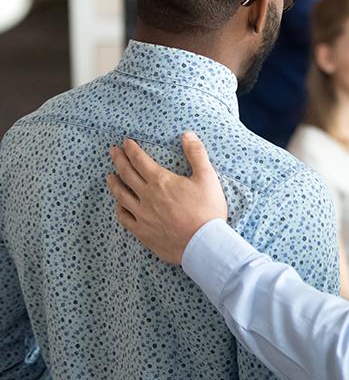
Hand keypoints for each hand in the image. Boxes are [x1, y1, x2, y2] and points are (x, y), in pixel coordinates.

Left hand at [106, 132, 227, 264]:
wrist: (203, 243)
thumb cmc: (207, 210)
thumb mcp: (207, 177)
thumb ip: (196, 154)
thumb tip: (187, 135)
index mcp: (161, 181)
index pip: (140, 161)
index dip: (132, 150)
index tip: (126, 142)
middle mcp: (147, 196)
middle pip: (127, 175)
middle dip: (118, 160)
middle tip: (112, 151)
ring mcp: (142, 215)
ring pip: (121, 196)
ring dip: (114, 184)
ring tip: (109, 176)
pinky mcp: (142, 232)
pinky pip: (124, 218)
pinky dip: (119, 209)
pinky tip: (118, 205)